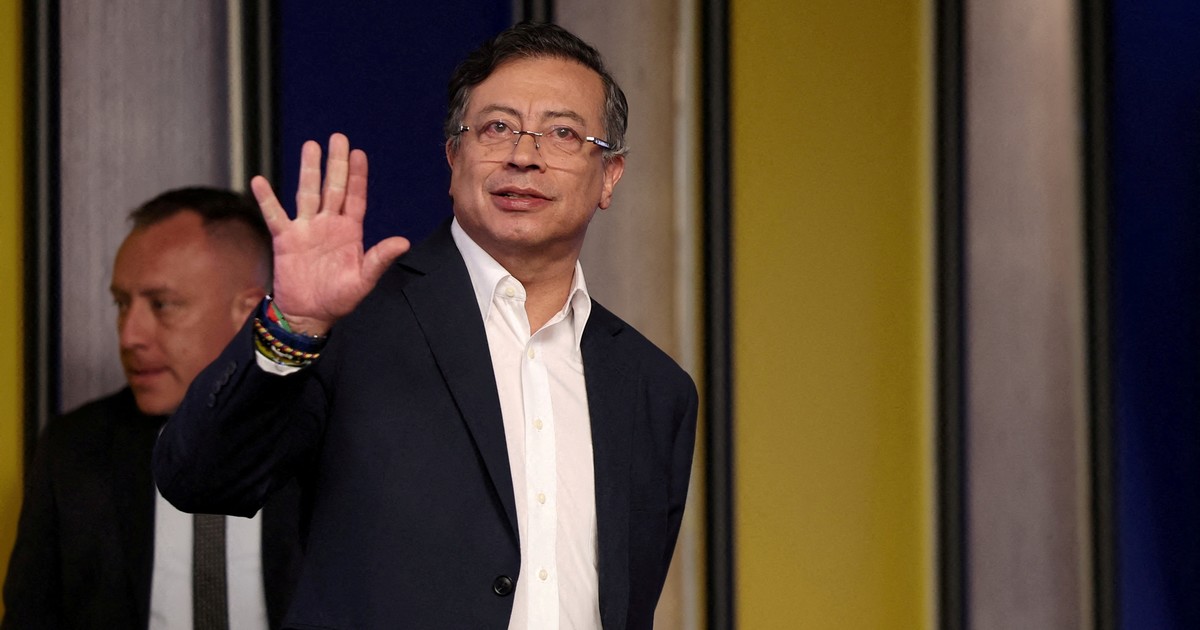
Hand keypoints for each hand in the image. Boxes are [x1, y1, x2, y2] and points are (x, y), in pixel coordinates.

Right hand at [251, 133, 410, 335]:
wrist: (309, 314)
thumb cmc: (339, 299)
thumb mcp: (363, 280)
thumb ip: (379, 259)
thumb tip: (403, 242)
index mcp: (349, 231)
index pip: (355, 197)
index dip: (357, 176)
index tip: (359, 153)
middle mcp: (328, 224)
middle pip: (333, 187)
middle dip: (336, 163)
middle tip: (338, 138)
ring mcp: (306, 229)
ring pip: (307, 193)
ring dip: (309, 170)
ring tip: (311, 145)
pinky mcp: (285, 239)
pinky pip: (275, 215)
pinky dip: (267, 199)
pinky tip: (259, 181)